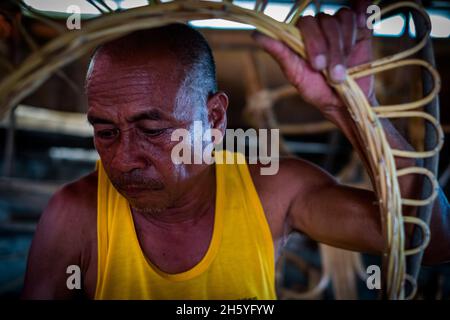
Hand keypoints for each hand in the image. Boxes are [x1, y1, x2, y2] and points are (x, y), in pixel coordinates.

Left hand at [253, 0, 374, 118]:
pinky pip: (361, 13)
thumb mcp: (297, 76)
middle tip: (334, 74)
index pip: (306, 24)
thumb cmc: (318, 91)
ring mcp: (340, 28)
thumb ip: (280, 53)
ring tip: (347, 68)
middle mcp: (320, 29)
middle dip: (332, 49)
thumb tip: (256, 35)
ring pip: (343, 19)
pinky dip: (362, 12)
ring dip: (346, 44)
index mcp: (302, 36)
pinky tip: (362, 21)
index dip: (314, 42)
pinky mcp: (361, 29)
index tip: (318, 66)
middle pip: (326, 21)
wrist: (346, 103)